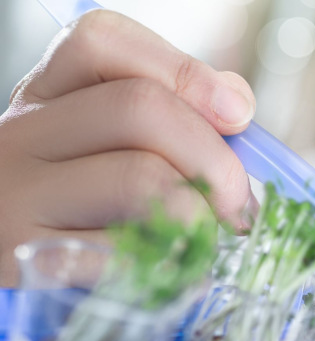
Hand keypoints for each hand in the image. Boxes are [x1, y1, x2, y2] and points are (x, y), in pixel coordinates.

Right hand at [0, 10, 258, 285]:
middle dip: (214, 156)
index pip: (102, 41)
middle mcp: (23, 133)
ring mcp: (20, 196)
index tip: (237, 114)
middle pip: (139, 108)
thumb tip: (236, 104)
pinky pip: (126, 252)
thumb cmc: (79, 200)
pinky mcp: (31, 259)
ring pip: (139, 179)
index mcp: (46, 93)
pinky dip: (171, 263)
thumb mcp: (106, 142)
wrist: (11, 254)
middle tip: (238, 201)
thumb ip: (172, 111)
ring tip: (210, 236)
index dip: (184, 70)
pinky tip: (182, 270)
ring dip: (199, 213)